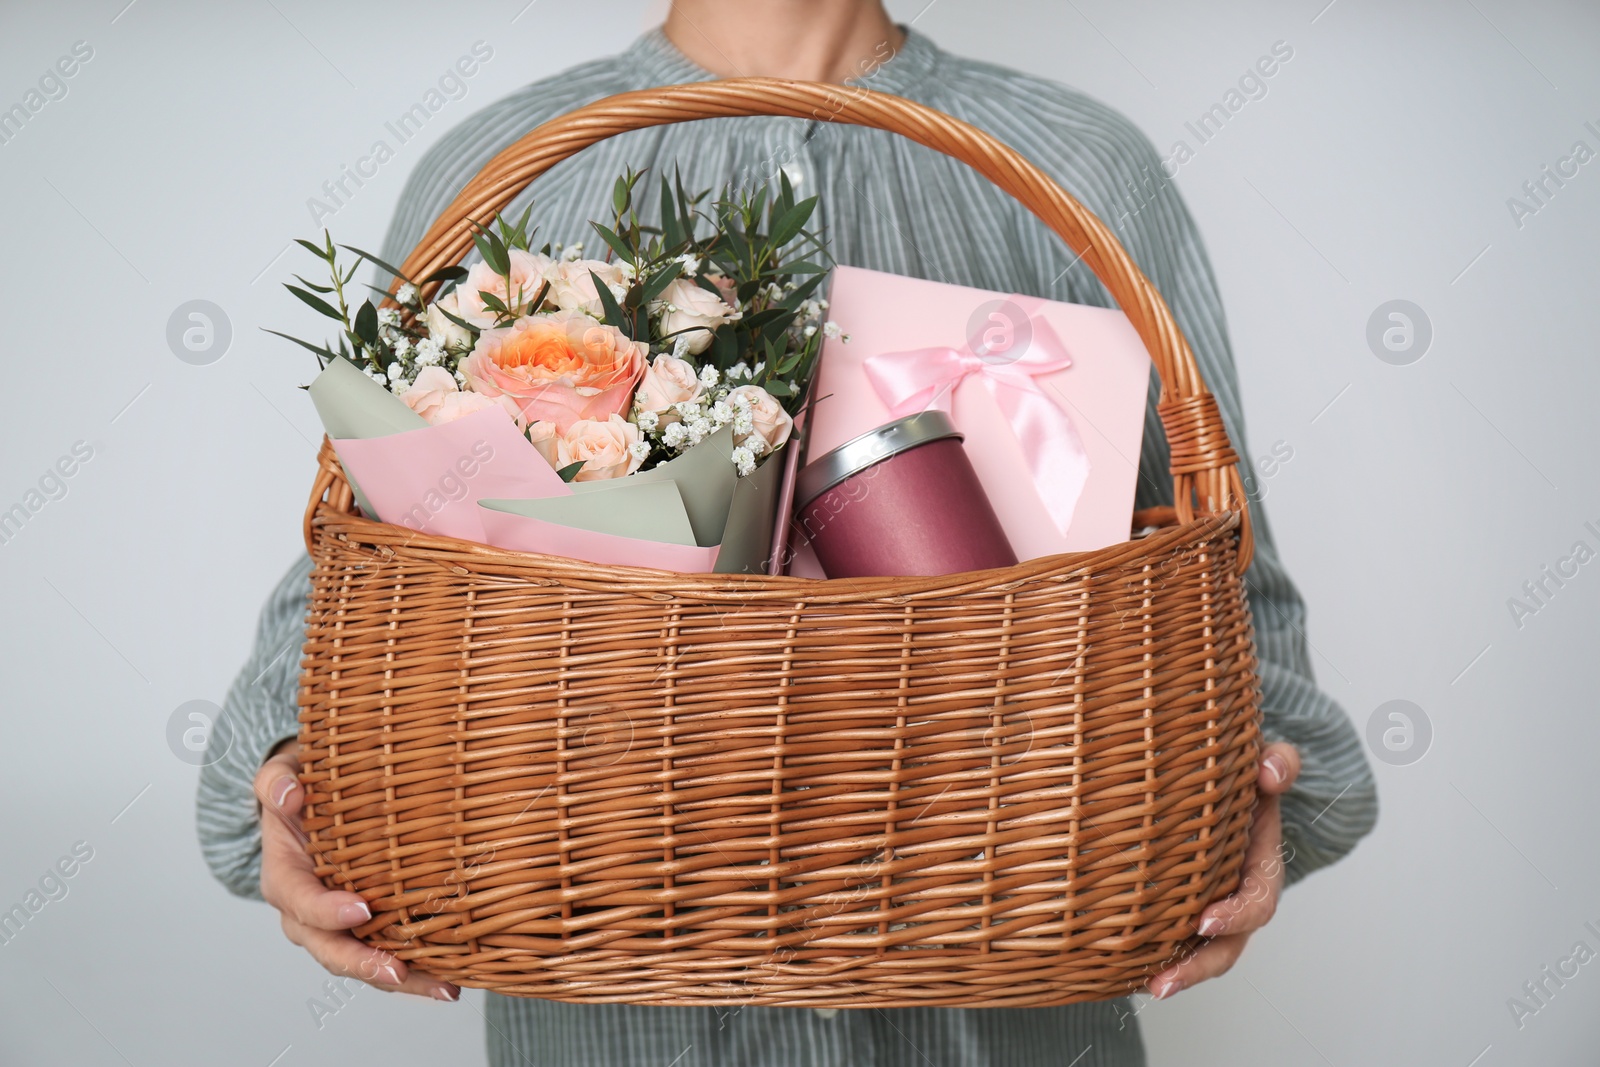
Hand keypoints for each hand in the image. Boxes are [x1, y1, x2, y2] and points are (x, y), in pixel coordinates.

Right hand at [254, 742, 458, 1001]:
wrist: (307, 800)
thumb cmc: (299, 787)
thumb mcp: (281, 774)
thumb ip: (278, 782)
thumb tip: (291, 795)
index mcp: (285, 878)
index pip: (301, 902)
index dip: (328, 911)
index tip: (362, 910)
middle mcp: (307, 913)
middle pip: (331, 949)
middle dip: (365, 965)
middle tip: (399, 972)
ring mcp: (338, 925)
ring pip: (364, 962)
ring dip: (403, 980)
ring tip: (444, 989)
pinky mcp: (367, 927)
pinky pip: (389, 953)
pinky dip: (419, 969)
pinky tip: (452, 978)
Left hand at [1147, 741, 1300, 999]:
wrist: (1224, 782)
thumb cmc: (1243, 775)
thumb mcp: (1266, 763)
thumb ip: (1279, 762)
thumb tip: (1270, 774)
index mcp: (1260, 867)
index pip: (1256, 902)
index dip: (1235, 916)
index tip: (1205, 922)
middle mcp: (1235, 896)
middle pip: (1226, 946)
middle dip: (1197, 968)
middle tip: (1162, 984)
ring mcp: (1208, 905)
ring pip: (1198, 952)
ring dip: (1174, 973)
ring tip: (1142, 988)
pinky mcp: (1179, 906)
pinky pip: (1170, 938)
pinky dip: (1150, 956)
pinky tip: (1119, 971)